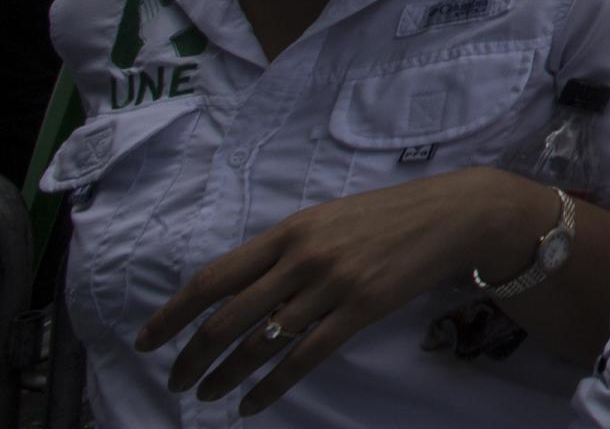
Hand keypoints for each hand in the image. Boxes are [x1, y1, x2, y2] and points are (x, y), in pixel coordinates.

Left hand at [139, 168, 553, 413]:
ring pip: (260, 343)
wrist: (451, 215)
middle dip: (191, 357)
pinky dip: (270, 387)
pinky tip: (252, 404)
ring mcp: (333, 285)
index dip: (172, 314)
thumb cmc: (385, 217)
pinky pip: (304, 358)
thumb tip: (234, 292)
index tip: (146, 342)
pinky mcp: (361, 310)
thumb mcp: (325, 221)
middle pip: (226, 319)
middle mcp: (303, 258)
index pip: (213, 279)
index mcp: (289, 232)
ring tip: (206, 396)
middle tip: (175, 381)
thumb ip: (282, 252)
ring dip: (225, 376)